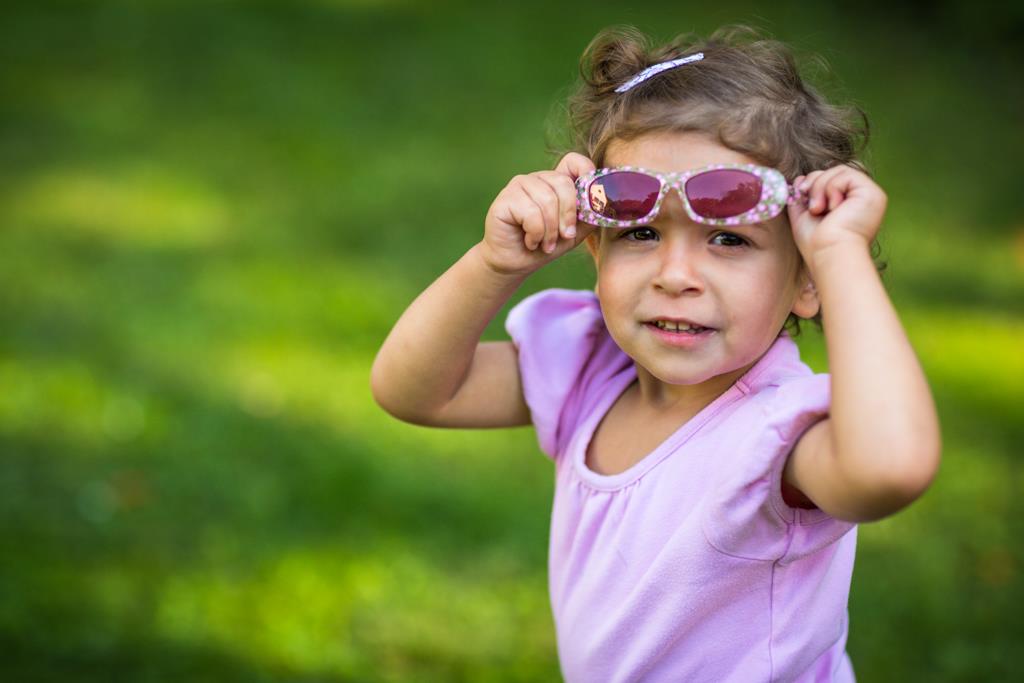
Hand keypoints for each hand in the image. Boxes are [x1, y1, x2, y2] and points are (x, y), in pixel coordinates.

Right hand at [478, 152, 598, 275]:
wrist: (515, 263)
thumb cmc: (544, 246)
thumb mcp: (574, 232)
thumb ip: (588, 216)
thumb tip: (603, 203)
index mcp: (555, 182)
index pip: (574, 161)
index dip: (586, 173)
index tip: (591, 200)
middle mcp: (537, 178)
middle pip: (563, 183)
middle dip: (568, 215)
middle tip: (564, 236)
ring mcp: (519, 185)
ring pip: (547, 200)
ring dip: (550, 230)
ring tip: (544, 244)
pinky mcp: (505, 199)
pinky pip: (531, 213)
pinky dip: (535, 234)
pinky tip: (530, 241)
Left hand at [787, 164, 887, 264]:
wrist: (828, 253)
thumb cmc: (816, 243)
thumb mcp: (804, 216)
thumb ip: (802, 198)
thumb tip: (799, 179)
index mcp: (850, 203)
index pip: (831, 179)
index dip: (812, 182)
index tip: (800, 193)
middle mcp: (862, 198)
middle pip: (835, 171)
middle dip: (815, 183)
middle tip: (811, 206)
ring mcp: (870, 195)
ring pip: (839, 170)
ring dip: (821, 187)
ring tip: (818, 209)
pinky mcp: (872, 193)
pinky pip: (846, 174)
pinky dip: (831, 187)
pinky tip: (832, 208)